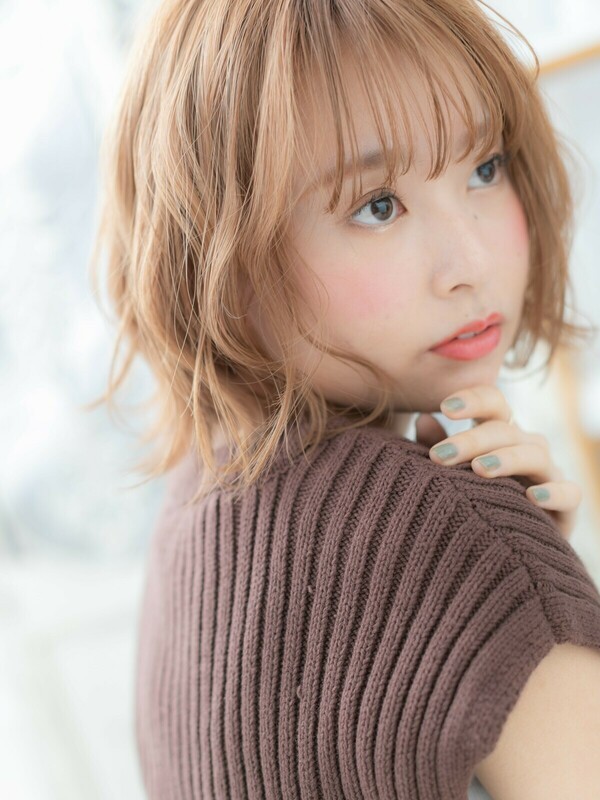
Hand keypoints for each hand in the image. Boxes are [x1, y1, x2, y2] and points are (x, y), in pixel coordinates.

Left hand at [415, 384, 581, 540]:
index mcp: (498, 434)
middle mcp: (527, 447)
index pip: (493, 403)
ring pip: (534, 454)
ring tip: (479, 469)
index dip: (473, 399)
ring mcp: (549, 474)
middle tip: (440, 455)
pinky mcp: (567, 507)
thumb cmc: (472, 504)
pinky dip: (553, 493)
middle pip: (505, 430)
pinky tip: (531, 497)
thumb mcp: (450, 474)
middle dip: (471, 440)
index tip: (445, 407)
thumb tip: (422, 419)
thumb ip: (437, 447)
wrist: (506, 553)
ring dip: (507, 459)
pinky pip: (569, 493)